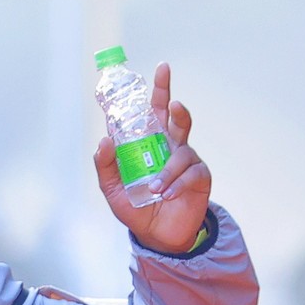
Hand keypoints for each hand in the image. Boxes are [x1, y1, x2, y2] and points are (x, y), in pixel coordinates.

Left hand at [96, 59, 213, 257]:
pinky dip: (177, 184)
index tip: (161, 68)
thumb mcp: (112, 189)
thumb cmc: (136, 208)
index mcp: (147, 144)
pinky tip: (168, 195)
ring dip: (167, 170)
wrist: (157, 236)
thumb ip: (106, 166)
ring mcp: (186, 160)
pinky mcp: (199, 177)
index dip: (152, 93)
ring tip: (155, 189)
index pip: (149, 113)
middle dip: (168, 94)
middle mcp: (169, 146)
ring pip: (181, 151)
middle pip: (172, 114)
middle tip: (165, 78)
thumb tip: (105, 140)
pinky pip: (191, 174)